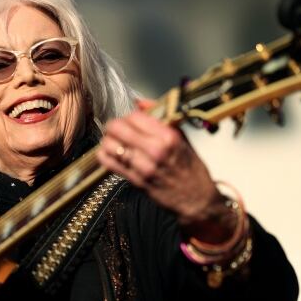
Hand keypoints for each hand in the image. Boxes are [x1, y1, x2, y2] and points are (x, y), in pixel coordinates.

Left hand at [97, 99, 236, 242]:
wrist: (196, 198)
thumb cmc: (189, 166)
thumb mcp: (181, 137)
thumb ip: (160, 117)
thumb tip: (139, 102)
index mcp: (169, 137)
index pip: (135, 116)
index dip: (129, 116)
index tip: (130, 120)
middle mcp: (155, 151)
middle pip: (118, 128)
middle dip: (114, 126)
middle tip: (116, 128)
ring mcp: (144, 167)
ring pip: (110, 145)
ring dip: (108, 141)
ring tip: (113, 141)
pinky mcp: (135, 181)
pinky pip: (109, 163)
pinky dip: (104, 155)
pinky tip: (109, 153)